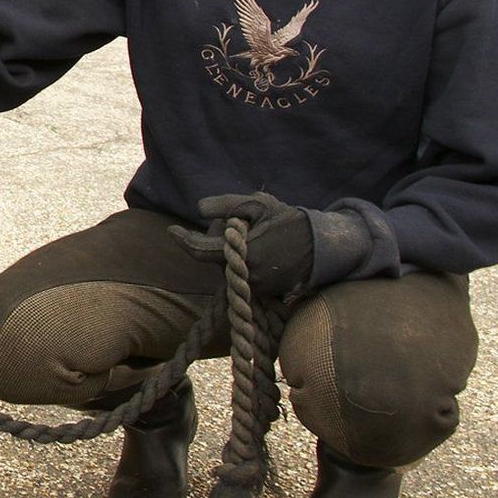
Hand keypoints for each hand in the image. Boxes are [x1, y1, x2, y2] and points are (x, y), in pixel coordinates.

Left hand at [168, 191, 314, 300]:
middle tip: (236, 222)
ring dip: (230, 251)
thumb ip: (226, 205)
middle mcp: (248, 278)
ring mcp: (258, 288)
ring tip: (252, 233)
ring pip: (228, 267)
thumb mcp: (258, 204)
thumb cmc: (290, 221)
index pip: (201, 251)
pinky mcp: (267, 293)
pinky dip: (242, 261)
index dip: (183, 240)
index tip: (172, 230)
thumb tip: (198, 209)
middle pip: (215, 258)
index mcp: (243, 255)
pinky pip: (243, 276)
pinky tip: (256, 247)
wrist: (325, 245)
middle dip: (216, 240)